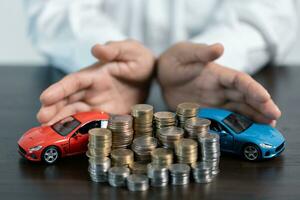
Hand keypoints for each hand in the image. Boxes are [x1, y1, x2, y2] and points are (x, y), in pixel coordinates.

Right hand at [37, 40, 154, 124]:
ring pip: (76, 113)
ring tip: (48, 130)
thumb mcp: (130, 51)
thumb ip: (114, 50)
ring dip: (62, 121)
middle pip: (69, 100)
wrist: (152, 75)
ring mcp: (99, 104)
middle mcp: (92, 90)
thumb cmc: (139, 59)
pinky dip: (79, 130)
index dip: (59, 89)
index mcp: (95, 74)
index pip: (73, 82)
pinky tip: (69, 138)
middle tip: (41, 120)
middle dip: (54, 109)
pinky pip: (91, 124)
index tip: (44, 98)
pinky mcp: (108, 115)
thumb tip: (96, 49)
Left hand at [157, 42, 280, 124]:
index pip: (240, 81)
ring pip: (238, 110)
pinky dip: (235, 126)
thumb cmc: (175, 60)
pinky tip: (245, 133)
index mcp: (219, 73)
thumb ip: (201, 53)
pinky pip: (223, 120)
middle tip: (275, 118)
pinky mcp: (206, 112)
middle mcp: (220, 89)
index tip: (266, 98)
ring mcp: (214, 101)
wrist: (162, 75)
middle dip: (261, 106)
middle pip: (245, 97)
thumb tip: (219, 47)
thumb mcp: (185, 53)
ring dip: (253, 118)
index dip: (253, 89)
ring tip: (268, 128)